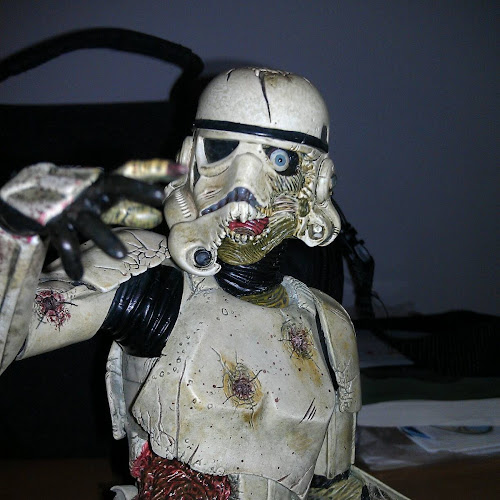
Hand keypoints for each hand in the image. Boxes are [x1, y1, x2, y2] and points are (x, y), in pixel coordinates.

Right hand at [0, 162, 184, 279]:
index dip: (153, 172)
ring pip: (91, 222)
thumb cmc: (75, 200)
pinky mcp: (52, 225)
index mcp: (100, 185)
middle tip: (160, 196)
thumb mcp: (100, 199)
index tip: (180, 170)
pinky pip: (65, 244)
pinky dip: (72, 259)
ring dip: (106, 237)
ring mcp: (70, 208)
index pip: (129, 176)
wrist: (25, 199)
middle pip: (115, 188)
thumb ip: (128, 205)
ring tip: (122, 255)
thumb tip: (160, 214)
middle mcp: (88, 192)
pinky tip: (78, 273)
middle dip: (137, 191)